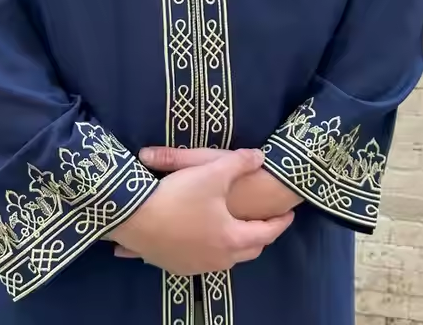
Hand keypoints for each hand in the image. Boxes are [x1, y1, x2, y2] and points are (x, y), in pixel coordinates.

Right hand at [108, 149, 293, 274]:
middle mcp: (218, 258)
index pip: (266, 233)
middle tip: (265, 224)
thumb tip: (259, 156)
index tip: (289, 215)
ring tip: (235, 229)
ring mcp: (195, 265)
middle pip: (249, 251)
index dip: (280, 223)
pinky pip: (202, 260)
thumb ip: (240, 162)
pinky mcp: (175, 266)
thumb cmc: (178, 196)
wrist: (134, 219)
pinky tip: (202, 238)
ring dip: (235, 245)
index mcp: (232, 237)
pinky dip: (211, 249)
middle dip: (260, 237)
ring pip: (225, 259)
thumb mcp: (212, 171)